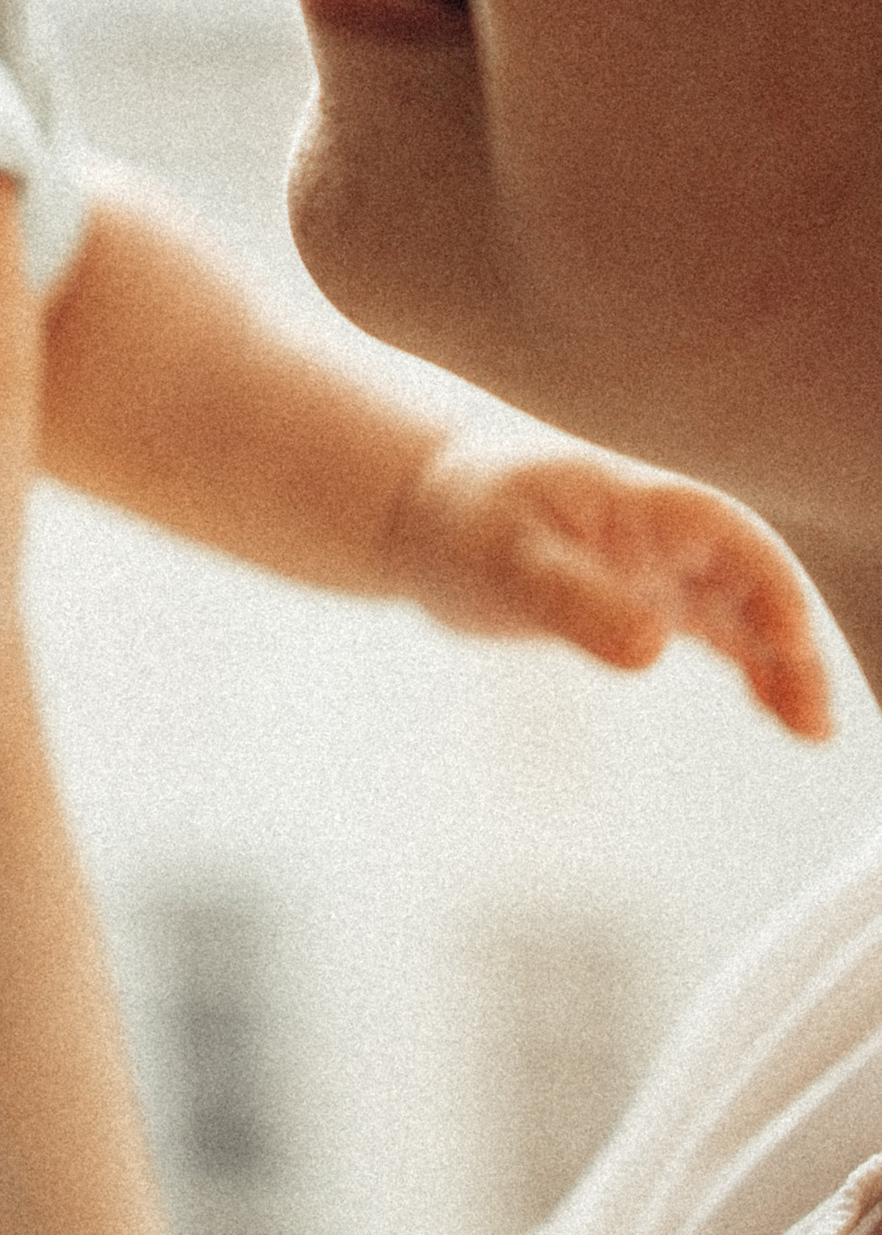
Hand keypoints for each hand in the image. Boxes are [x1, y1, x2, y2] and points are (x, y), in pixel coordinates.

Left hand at [378, 436, 831, 737]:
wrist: (421, 512)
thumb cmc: (461, 519)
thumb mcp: (508, 559)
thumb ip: (576, 600)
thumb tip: (650, 650)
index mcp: (645, 503)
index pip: (734, 542)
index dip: (774, 590)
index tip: (790, 646)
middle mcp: (666, 535)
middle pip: (754, 584)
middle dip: (792, 646)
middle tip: (814, 720)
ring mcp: (659, 569)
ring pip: (743, 614)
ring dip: (780, 664)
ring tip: (813, 730)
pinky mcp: (641, 603)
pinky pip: (715, 634)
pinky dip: (748, 667)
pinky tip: (775, 711)